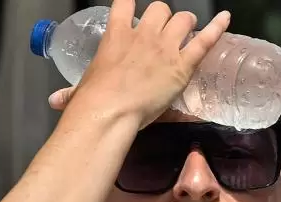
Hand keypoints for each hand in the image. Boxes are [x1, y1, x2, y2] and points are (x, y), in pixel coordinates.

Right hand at [66, 0, 229, 127]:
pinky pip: (205, 40)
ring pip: (183, 19)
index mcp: (117, 35)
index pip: (125, 3)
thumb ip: (71, 92)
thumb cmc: (93, 101)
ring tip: (187, 31)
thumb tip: (55, 101)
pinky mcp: (183, 65)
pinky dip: (217, 28)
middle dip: (164, 17)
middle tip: (164, 31)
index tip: (133, 10)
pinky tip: (226, 19)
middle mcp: (144, 34)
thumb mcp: (80, 91)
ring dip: (186, 23)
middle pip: (160, 8)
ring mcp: (165, 47)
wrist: (111, 112)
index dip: (131, 4)